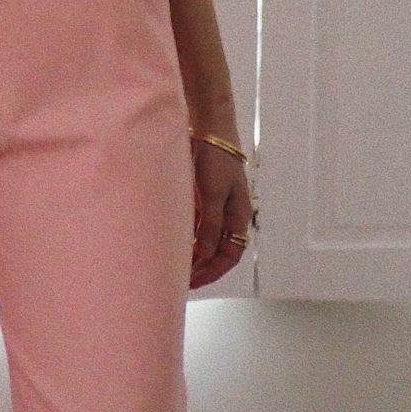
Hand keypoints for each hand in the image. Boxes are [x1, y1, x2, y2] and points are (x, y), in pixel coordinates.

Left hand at [188, 137, 252, 288]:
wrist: (209, 129)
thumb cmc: (217, 158)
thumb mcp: (213, 194)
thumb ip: (209, 226)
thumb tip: (203, 255)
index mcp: (238, 217)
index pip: (229, 256)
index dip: (213, 272)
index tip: (194, 282)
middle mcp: (228, 216)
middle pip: (218, 252)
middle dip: (202, 269)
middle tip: (180, 280)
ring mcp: (214, 208)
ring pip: (206, 241)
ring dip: (193, 256)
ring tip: (174, 265)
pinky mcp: (201, 200)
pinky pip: (196, 227)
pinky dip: (186, 239)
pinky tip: (173, 243)